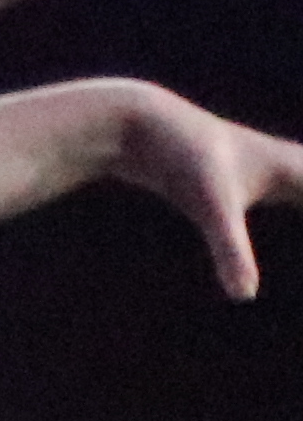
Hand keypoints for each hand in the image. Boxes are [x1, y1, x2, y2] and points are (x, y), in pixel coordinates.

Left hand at [105, 84, 302, 298]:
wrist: (136, 124)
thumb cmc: (175, 158)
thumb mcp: (209, 206)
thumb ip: (231, 251)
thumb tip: (244, 297)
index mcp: (293, 169)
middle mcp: (284, 166)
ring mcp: (260, 171)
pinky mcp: (234, 179)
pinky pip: (287, 191)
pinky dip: (301, 199)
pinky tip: (295, 199)